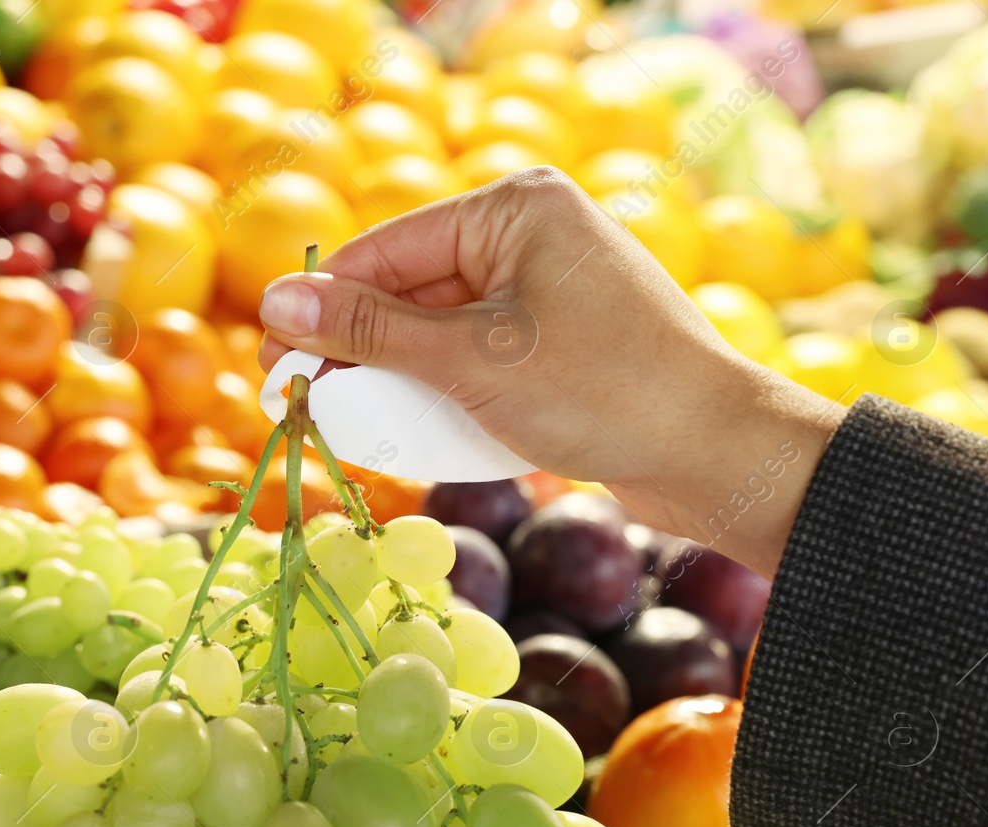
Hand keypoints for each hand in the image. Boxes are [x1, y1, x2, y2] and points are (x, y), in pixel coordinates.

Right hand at [256, 167, 843, 577]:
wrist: (717, 456)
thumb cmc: (602, 393)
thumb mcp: (471, 360)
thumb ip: (371, 331)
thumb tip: (276, 303)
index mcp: (514, 208)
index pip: (387, 249)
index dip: (321, 307)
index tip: (270, 359)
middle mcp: (529, 236)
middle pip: (409, 289)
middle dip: (357, 350)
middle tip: (297, 400)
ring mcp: (547, 290)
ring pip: (438, 331)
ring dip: (396, 379)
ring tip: (349, 422)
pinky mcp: (559, 342)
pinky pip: (475, 358)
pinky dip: (441, 393)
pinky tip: (413, 431)